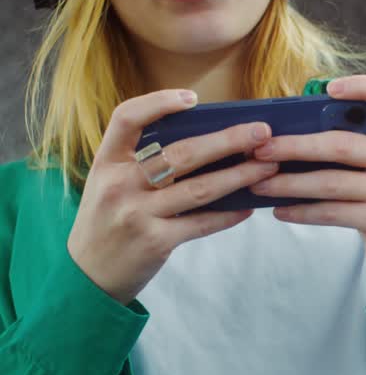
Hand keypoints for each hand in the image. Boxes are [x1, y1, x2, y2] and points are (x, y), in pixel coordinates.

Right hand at [66, 91, 279, 305]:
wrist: (88, 276)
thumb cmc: (108, 220)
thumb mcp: (108, 184)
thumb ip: (140, 162)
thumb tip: (205, 141)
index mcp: (106, 163)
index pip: (126, 118)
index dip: (159, 102)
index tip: (193, 98)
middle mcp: (120, 185)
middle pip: (181, 153)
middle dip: (227, 140)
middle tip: (262, 131)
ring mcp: (137, 214)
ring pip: (199, 188)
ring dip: (239, 176)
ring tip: (268, 166)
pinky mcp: (155, 242)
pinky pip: (201, 223)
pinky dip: (228, 214)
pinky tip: (248, 206)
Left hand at [250, 75, 365, 293]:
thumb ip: (353, 145)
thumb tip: (290, 133)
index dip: (365, 86)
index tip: (330, 88)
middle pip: (343, 144)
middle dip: (295, 146)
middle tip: (260, 149)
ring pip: (331, 182)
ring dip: (289, 183)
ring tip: (259, 182)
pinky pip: (333, 212)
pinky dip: (302, 211)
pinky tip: (280, 210)